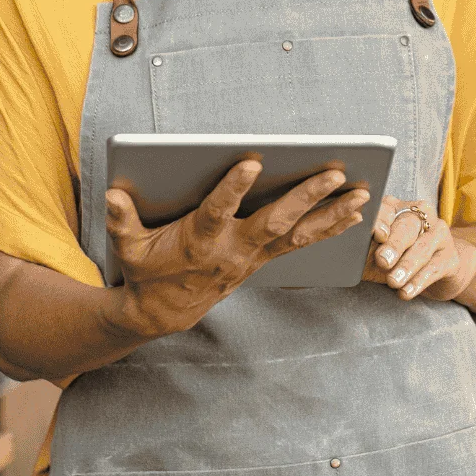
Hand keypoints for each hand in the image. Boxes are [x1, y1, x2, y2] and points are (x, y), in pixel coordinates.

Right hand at [104, 161, 370, 339]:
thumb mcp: (128, 246)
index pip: (218, 211)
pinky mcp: (265, 258)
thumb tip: (113, 194)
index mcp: (200, 240)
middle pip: (275, 221)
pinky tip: (356, 212)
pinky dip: (331, 228)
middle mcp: (234, 249)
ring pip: (299, 234)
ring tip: (362, 194)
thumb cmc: (147, 270)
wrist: (164, 313)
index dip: (234, 189)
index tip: (252, 162)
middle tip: (334, 172)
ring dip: (332, 214)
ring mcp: (254, 256)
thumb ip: (122, 219)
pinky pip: (304, 243)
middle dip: (306, 197)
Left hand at [365, 196, 475, 301]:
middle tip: (382, 261)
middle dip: (394, 245)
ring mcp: (439, 235)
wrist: (434, 271)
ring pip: (422, 248)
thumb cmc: (396, 257)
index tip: (376, 235)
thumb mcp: (377, 249)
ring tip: (393, 282)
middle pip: (408, 226)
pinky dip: (418, 282)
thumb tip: (349, 247)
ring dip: (406, 266)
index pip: (388, 208)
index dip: (382, 220)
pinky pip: (434, 269)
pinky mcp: (450, 257)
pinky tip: (406, 292)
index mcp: (398, 208)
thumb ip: (366, 245)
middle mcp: (422, 216)